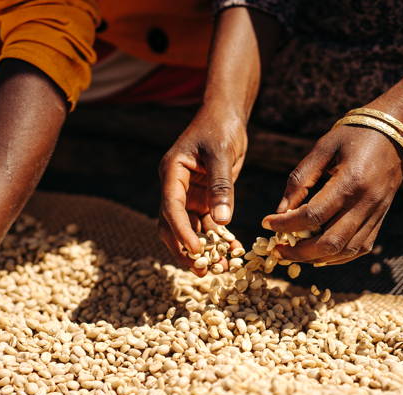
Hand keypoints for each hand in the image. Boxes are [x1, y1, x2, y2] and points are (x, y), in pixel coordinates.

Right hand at [158, 105, 245, 274]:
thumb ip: (222, 186)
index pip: (171, 207)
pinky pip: (207, 225)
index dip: (181, 231)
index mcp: (172, 173)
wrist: (227, 116)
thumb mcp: (222, 154)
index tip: (195, 250)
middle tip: (201, 270)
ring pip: (189, 230)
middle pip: (172, 225)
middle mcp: (176, 187)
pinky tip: (231, 252)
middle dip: (185, 249)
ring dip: (202, 250)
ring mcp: (189, 195)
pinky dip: (217, 240)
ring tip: (218, 269)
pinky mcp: (204, 200)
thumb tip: (222, 221)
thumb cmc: (221, 127)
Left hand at [262, 124, 402, 264]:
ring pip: (344, 251)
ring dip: (316, 258)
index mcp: (350, 181)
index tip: (267, 223)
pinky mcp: (380, 219)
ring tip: (294, 254)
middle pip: (330, 242)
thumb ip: (300, 179)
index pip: (313, 215)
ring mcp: (375, 214)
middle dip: (299, 252)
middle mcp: (366, 202)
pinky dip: (336, 257)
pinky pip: (359, 249)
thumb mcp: (323, 147)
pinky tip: (318, 254)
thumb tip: (280, 210)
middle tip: (278, 250)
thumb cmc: (353, 135)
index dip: (286, 224)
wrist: (395, 132)